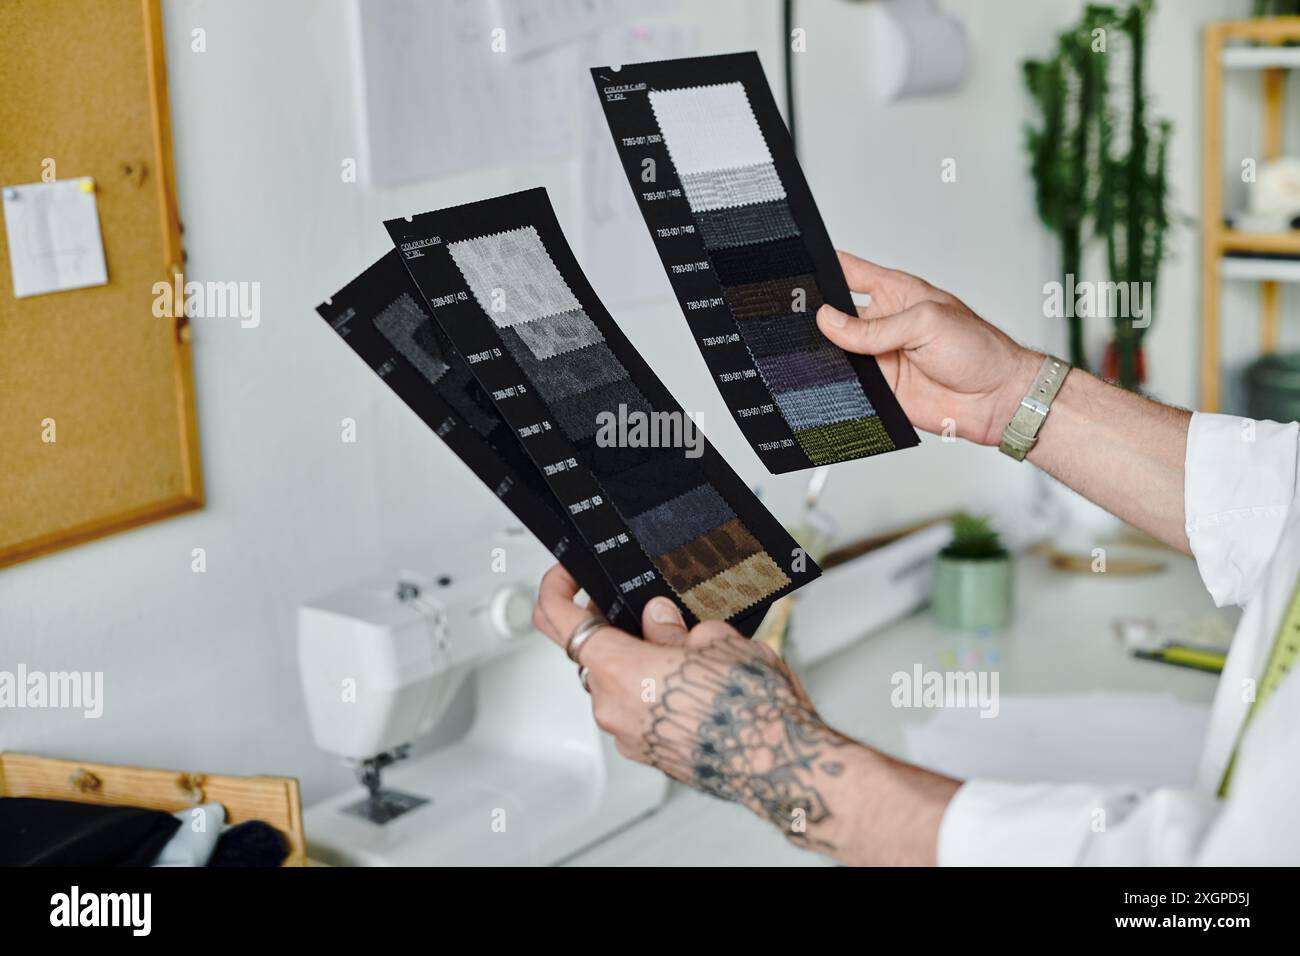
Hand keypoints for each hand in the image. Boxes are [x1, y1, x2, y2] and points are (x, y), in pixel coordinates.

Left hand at [531, 565, 861, 854]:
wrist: (781, 764)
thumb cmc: (751, 707)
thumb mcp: (716, 640)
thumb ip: (673, 627)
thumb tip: (658, 619)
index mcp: (618, 669)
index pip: (558, 619)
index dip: (558, 587)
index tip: (570, 574)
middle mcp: (612, 706)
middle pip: (592, 653)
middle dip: (619, 629)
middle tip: (652, 614)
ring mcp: (629, 736)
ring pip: (619, 684)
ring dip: (642, 664)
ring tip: (691, 654)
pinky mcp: (650, 755)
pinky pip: (639, 712)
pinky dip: (656, 694)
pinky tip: (696, 686)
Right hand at [817, 251, 1039, 444]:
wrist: (996, 399)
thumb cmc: (979, 350)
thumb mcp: (926, 324)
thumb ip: (874, 327)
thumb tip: (830, 321)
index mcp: (897, 293)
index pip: (852, 272)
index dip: (826, 267)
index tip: (800, 266)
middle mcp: (884, 323)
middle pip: (837, 314)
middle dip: (817, 315)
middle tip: (802, 317)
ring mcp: (880, 356)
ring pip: (837, 351)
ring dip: (825, 352)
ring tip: (815, 349)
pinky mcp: (879, 388)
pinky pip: (848, 384)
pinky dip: (836, 383)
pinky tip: (830, 378)